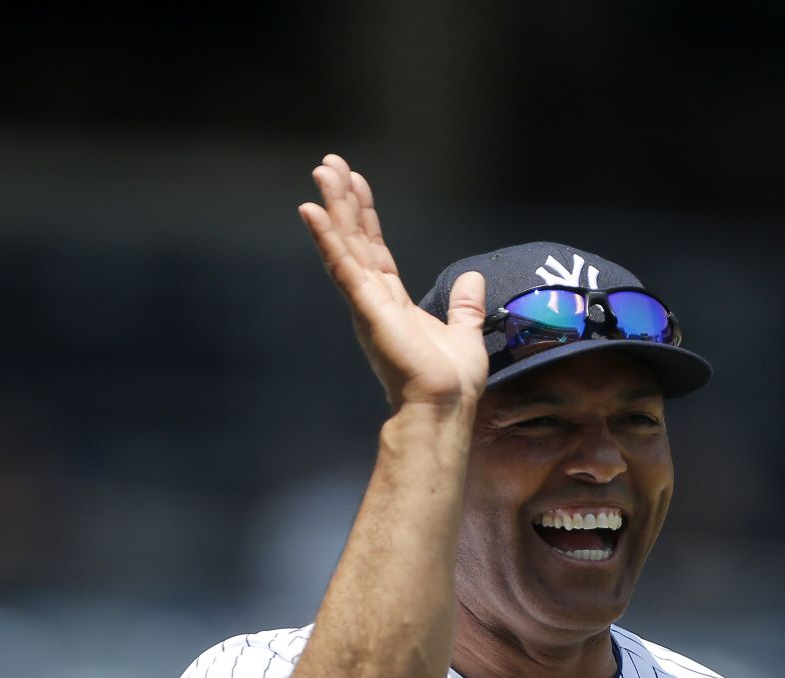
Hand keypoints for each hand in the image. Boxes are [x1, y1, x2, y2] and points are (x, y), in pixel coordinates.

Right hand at [298, 153, 488, 409]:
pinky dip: (326, 237)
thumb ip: (465, 306)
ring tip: (322, 171)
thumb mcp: (465, 334)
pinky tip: (311, 210)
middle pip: (355, 239)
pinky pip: (342, 266)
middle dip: (343, 201)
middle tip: (329, 164)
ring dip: (333, 207)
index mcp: (394, 303)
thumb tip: (473, 278)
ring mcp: (366, 303)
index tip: (358, 184)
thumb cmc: (450, 383)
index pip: (375, 250)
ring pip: (346, 244)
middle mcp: (374, 299)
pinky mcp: (366, 308)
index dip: (367, 216)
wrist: (444, 407)